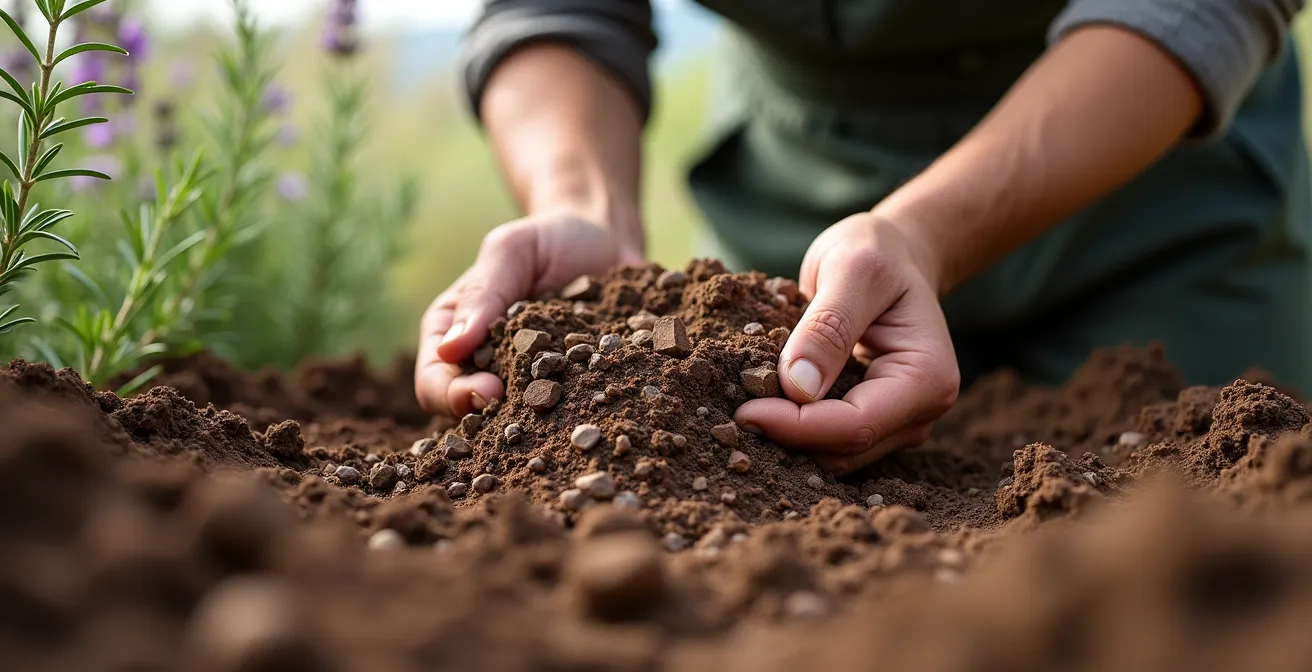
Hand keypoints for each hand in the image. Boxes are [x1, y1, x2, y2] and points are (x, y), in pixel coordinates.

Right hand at [415, 212, 642, 415]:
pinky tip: (607, 400)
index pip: (434, 381)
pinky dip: (583, 413)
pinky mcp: (571, 389)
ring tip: (573, 406)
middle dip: (498, 417)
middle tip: (533, 404)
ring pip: (520, 423)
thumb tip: (450, 347)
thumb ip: (482, 294)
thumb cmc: (547, 239)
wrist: (604, 238)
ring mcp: (528, 382)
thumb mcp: (510, 251)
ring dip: (541, 422)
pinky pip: (570, 414)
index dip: (454, 395)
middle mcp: (485, 365)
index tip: (491, 391)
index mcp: (453, 333)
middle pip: (472, 413)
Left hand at [734, 213, 959, 473]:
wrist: (893, 255)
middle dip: (787, 437)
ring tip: (742, 405)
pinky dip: (792, 429)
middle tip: (730, 412)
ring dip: (786, 438)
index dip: (796, 426)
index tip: (743, 410)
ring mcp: (897, 423)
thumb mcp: (853, 271)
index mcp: (927, 379)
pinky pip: (826, 441)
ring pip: (832, 455)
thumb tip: (797, 388)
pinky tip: (761, 403)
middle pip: (844, 450)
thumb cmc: (878, 254)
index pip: (855, 426)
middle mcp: (920, 412)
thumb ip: (827, 327)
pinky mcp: (871, 421)